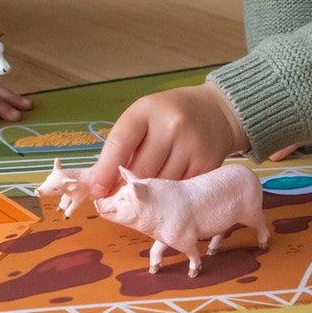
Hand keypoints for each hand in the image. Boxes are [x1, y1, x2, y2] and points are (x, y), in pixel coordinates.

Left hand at [88, 83, 248, 196]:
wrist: (215, 112)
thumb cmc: (167, 117)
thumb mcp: (142, 119)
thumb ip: (122, 148)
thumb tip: (100, 186)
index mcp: (147, 111)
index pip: (120, 143)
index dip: (105, 170)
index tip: (97, 191)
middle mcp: (171, 125)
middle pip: (141, 170)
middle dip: (126, 189)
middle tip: (118, 201)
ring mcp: (192, 145)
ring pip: (161, 185)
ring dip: (148, 196)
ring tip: (142, 199)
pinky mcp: (207, 163)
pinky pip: (180, 189)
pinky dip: (169, 196)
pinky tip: (165, 195)